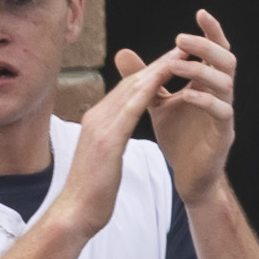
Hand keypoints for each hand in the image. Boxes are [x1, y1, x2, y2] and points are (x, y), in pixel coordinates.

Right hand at [48, 49, 201, 239]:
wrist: (76, 211)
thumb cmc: (94, 190)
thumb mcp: (105, 158)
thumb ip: (110, 139)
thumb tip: (117, 131)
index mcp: (99, 121)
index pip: (128, 90)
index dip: (151, 73)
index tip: (172, 61)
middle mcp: (98, 117)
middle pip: (131, 83)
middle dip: (158, 64)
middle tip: (183, 47)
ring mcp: (100, 126)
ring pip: (131, 91)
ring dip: (156, 71)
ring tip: (180, 56)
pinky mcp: (107, 140)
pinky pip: (129, 111)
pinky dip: (146, 93)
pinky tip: (161, 82)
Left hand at [114, 9, 238, 205]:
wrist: (187, 174)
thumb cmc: (177, 137)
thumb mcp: (154, 101)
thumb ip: (144, 77)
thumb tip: (122, 51)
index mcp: (206, 84)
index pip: (215, 52)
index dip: (211, 32)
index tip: (199, 13)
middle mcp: (220, 95)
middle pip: (227, 60)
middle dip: (206, 46)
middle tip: (180, 39)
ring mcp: (224, 114)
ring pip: (226, 83)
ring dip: (201, 70)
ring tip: (176, 64)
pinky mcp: (223, 135)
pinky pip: (222, 112)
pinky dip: (204, 100)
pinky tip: (186, 95)